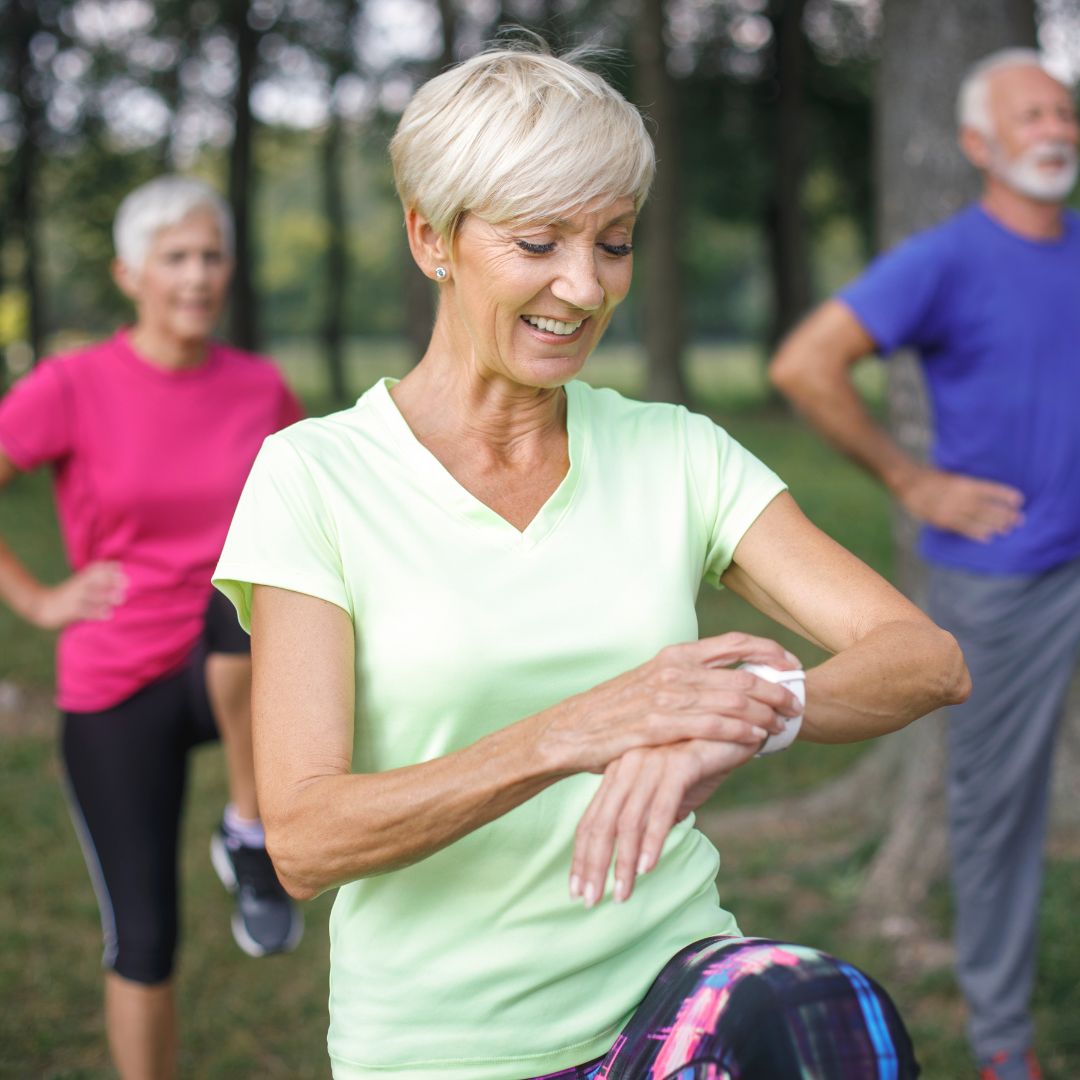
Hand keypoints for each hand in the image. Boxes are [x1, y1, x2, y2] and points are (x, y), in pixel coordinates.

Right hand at [28, 562, 126, 628]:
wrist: (41, 605)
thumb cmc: (67, 595)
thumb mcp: (79, 582)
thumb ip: (95, 577)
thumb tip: (118, 568)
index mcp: (80, 578)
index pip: (93, 569)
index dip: (105, 568)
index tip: (120, 566)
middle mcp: (77, 586)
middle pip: (93, 580)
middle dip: (109, 580)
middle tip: (127, 583)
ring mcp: (73, 599)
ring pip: (89, 596)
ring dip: (105, 597)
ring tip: (121, 598)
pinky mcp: (69, 612)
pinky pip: (83, 612)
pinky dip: (96, 612)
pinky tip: (108, 614)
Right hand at [537, 633, 803, 776]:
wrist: (571, 731)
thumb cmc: (615, 710)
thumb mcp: (652, 681)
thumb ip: (687, 679)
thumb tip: (726, 684)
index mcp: (675, 655)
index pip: (734, 643)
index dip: (770, 651)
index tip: (792, 664)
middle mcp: (674, 670)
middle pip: (742, 674)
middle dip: (777, 690)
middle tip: (797, 704)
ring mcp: (666, 697)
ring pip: (733, 701)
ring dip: (765, 714)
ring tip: (783, 727)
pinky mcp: (658, 726)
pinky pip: (712, 726)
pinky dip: (740, 732)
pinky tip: (756, 741)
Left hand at [569, 737, 754, 908]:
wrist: (738, 728)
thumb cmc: (700, 765)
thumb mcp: (667, 796)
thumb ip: (648, 821)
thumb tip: (636, 860)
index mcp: (617, 772)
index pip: (591, 821)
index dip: (582, 858)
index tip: (577, 891)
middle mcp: (627, 764)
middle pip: (601, 823)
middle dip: (594, 866)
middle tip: (591, 902)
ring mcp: (651, 761)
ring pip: (628, 819)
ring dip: (623, 862)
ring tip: (621, 894)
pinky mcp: (679, 762)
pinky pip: (661, 807)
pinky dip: (652, 839)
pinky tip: (647, 867)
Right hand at [895, 466, 1022, 540]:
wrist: (909, 484)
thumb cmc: (933, 478)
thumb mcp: (953, 476)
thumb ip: (969, 486)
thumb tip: (989, 495)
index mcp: (964, 483)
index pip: (989, 489)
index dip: (1004, 495)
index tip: (1020, 500)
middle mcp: (960, 497)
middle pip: (987, 507)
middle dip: (1004, 514)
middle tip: (1019, 519)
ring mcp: (951, 510)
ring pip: (977, 519)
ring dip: (994, 525)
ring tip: (1008, 529)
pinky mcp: (943, 521)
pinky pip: (962, 528)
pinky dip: (976, 533)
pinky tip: (988, 537)